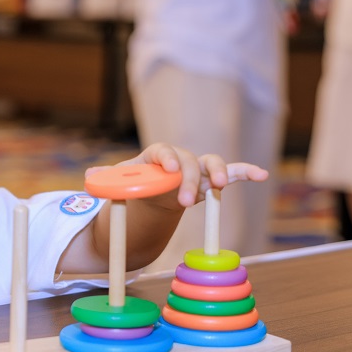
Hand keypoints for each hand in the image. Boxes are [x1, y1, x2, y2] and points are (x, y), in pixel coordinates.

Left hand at [86, 143, 268, 208]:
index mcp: (156, 156)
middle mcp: (179, 158)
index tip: (168, 169)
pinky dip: (245, 172)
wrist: (151, 192)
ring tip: (217, 190)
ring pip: (211, 163)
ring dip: (216, 175)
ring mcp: (197, 168)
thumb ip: (108, 178)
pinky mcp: (211, 180)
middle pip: (188, 161)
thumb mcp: (118, 182)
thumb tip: (90, 174)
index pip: (162, 151)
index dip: (167, 158)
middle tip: (185, 201)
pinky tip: (261, 175)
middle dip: (189, 179)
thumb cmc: (135, 184)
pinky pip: (231, 173)